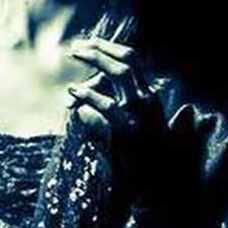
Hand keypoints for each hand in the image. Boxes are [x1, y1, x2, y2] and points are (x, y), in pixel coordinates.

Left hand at [67, 37, 175, 216]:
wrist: (155, 184)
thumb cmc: (140, 157)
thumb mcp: (132, 128)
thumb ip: (113, 110)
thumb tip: (82, 100)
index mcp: (150, 97)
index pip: (134, 61)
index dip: (110, 48)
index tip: (91, 44)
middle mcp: (147, 100)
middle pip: (126, 61)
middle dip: (101, 49)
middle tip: (77, 47)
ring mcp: (138, 114)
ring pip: (118, 75)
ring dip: (94, 61)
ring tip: (74, 59)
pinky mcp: (126, 129)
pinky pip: (104, 105)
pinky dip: (87, 95)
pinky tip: (72, 93)